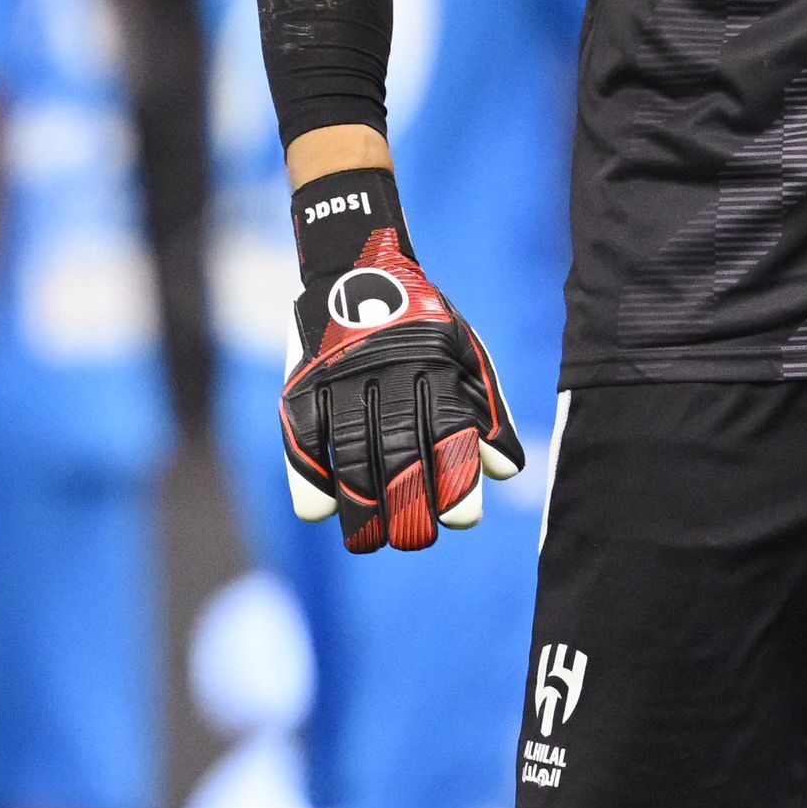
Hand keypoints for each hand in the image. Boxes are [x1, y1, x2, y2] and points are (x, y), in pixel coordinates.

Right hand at [282, 223, 520, 553]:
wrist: (358, 266)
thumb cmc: (425, 328)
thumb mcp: (466, 356)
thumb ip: (487, 413)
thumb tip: (505, 474)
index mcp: (436, 367)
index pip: (450, 434)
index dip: (456, 481)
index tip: (462, 522)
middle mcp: (388, 373)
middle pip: (397, 453)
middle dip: (408, 508)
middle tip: (416, 539)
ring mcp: (341, 378)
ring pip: (347, 454)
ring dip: (357, 507)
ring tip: (368, 542)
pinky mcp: (302, 383)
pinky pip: (303, 437)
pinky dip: (309, 477)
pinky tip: (322, 511)